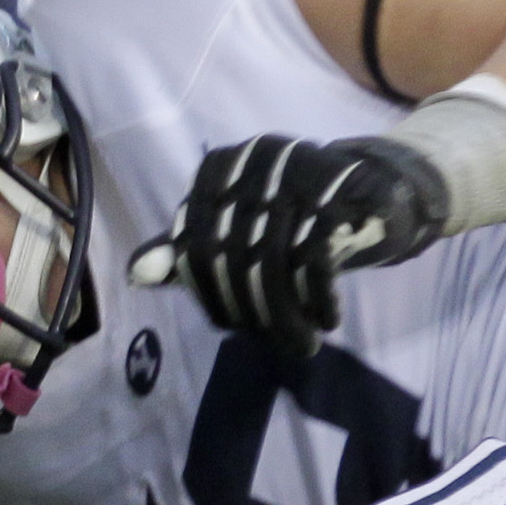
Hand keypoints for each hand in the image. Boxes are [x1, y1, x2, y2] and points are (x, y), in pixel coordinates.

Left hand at [130, 132, 445, 358]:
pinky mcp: (341, 185)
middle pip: (235, 257)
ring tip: (302, 344)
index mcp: (219, 169)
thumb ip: (186, 253)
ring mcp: (299, 166)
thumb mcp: (236, 235)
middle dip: (255, 313)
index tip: (231, 328)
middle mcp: (255, 159)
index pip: (196, 248)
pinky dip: (319, 297)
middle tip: (274, 345)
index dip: (210, 297)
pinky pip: (317, 256)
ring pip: (276, 260)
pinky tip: (326, 320)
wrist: (370, 193)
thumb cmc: (292, 221)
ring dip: (289, 315)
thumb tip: (135, 275)